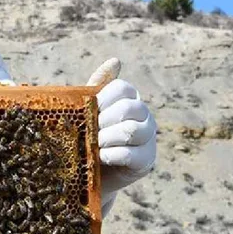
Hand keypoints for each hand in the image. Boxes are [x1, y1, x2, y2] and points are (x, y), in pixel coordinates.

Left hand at [87, 59, 157, 216]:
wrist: (86, 172)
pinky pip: (132, 154)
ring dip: (107, 138)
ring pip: (132, 130)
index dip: (102, 99)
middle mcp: (144, 115)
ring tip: (93, 144)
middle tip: (89, 131)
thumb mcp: (87, 109)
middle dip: (104, 120)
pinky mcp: (147, 160)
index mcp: (129, 99)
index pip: (122, 88)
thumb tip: (116, 61)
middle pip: (129, 108)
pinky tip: (101, 157)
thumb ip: (97, 86)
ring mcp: (148, 138)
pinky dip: (113, 155)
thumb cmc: (85, 135)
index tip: (87, 111)